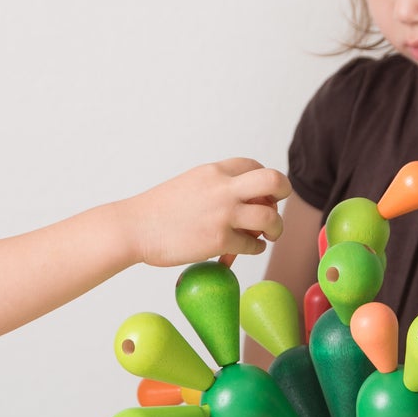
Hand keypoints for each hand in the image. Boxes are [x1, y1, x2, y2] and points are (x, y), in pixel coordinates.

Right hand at [116, 159, 289, 267]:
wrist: (134, 227)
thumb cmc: (158, 210)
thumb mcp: (190, 184)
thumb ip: (216, 186)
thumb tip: (243, 200)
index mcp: (214, 171)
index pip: (254, 166)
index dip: (263, 181)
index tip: (261, 195)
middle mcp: (222, 188)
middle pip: (273, 181)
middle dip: (283, 193)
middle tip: (276, 207)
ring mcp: (223, 214)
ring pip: (270, 218)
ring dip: (275, 228)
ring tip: (268, 235)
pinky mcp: (219, 239)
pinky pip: (252, 245)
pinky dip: (254, 249)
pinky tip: (244, 250)